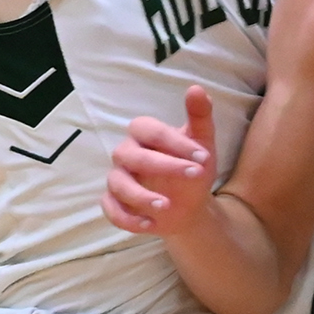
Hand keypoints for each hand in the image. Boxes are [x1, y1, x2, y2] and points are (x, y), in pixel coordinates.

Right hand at [103, 88, 219, 235]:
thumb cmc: (192, 169)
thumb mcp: (202, 143)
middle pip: (131, 155)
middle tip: (193, 175)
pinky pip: (111, 210)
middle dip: (163, 166)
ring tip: (166, 206)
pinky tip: (150, 225)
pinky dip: (127, 219)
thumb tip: (196, 88)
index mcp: (144, 135)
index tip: (203, 156)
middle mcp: (126, 154)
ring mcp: (118, 179)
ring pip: (118, 184)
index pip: (150, 130)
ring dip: (140, 196)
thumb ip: (200, 117)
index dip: (174, 142)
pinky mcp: (114, 203)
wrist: (189, 207)